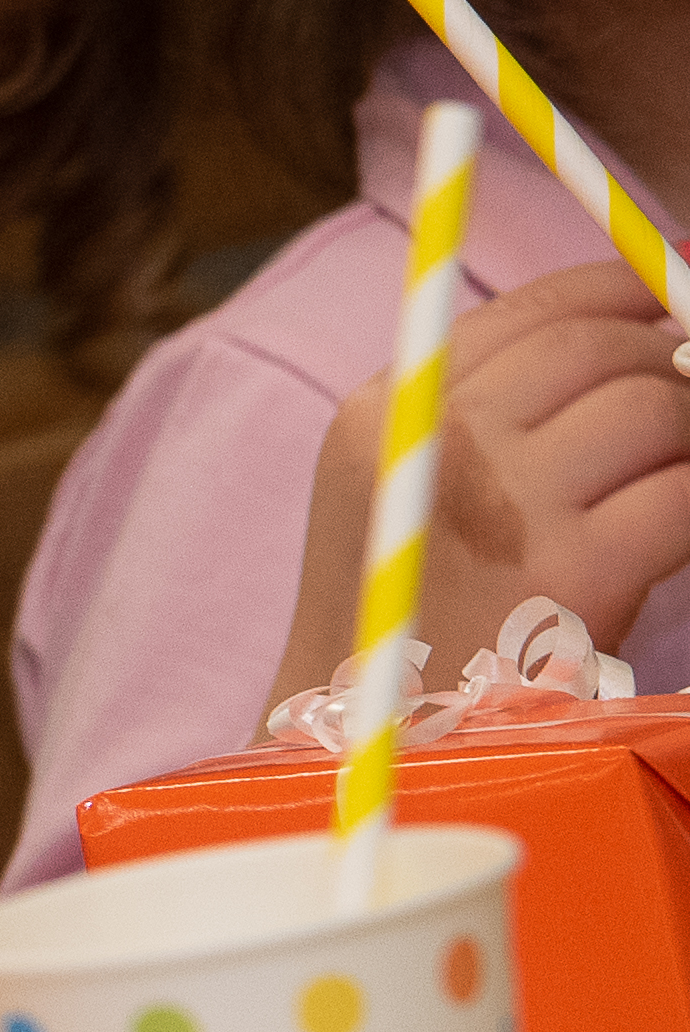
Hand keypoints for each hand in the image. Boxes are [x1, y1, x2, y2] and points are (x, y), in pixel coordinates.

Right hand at [268, 264, 689, 727]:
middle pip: (602, 350)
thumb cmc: (406, 614)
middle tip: (684, 401)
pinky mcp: (576, 569)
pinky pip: (686, 494)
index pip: (530, 312)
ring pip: (656, 410)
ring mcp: (507, 502)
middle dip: (669, 363)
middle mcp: (438, 438)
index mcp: (389, 409)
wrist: (374, 740)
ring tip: (676, 472)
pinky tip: (679, 531)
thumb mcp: (401, 488)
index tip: (665, 298)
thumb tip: (627, 336)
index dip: (618, 291)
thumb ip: (479, 408)